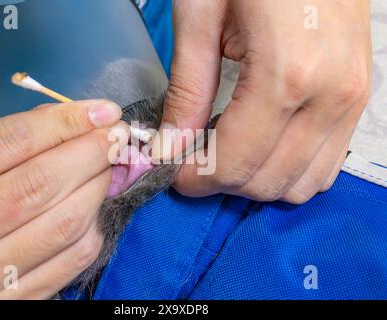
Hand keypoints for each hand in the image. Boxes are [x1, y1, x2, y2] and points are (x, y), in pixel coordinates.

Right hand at [0, 100, 127, 298]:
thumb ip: (7, 146)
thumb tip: (75, 124)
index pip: (13, 141)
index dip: (67, 121)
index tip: (103, 111)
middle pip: (44, 182)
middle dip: (93, 152)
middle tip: (116, 136)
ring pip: (66, 223)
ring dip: (99, 188)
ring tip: (106, 169)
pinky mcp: (9, 302)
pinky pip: (71, 261)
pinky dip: (93, 228)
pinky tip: (92, 209)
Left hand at [154, 0, 371, 202]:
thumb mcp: (200, 19)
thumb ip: (187, 92)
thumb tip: (171, 146)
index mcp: (286, 75)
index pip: (234, 162)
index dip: (196, 179)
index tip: (173, 172)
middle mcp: (330, 96)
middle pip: (267, 181)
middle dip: (221, 182)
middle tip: (193, 161)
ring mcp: (351, 99)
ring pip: (300, 183)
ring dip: (254, 179)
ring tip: (226, 150)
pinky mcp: (357, 97)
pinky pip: (324, 164)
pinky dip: (286, 168)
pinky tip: (260, 143)